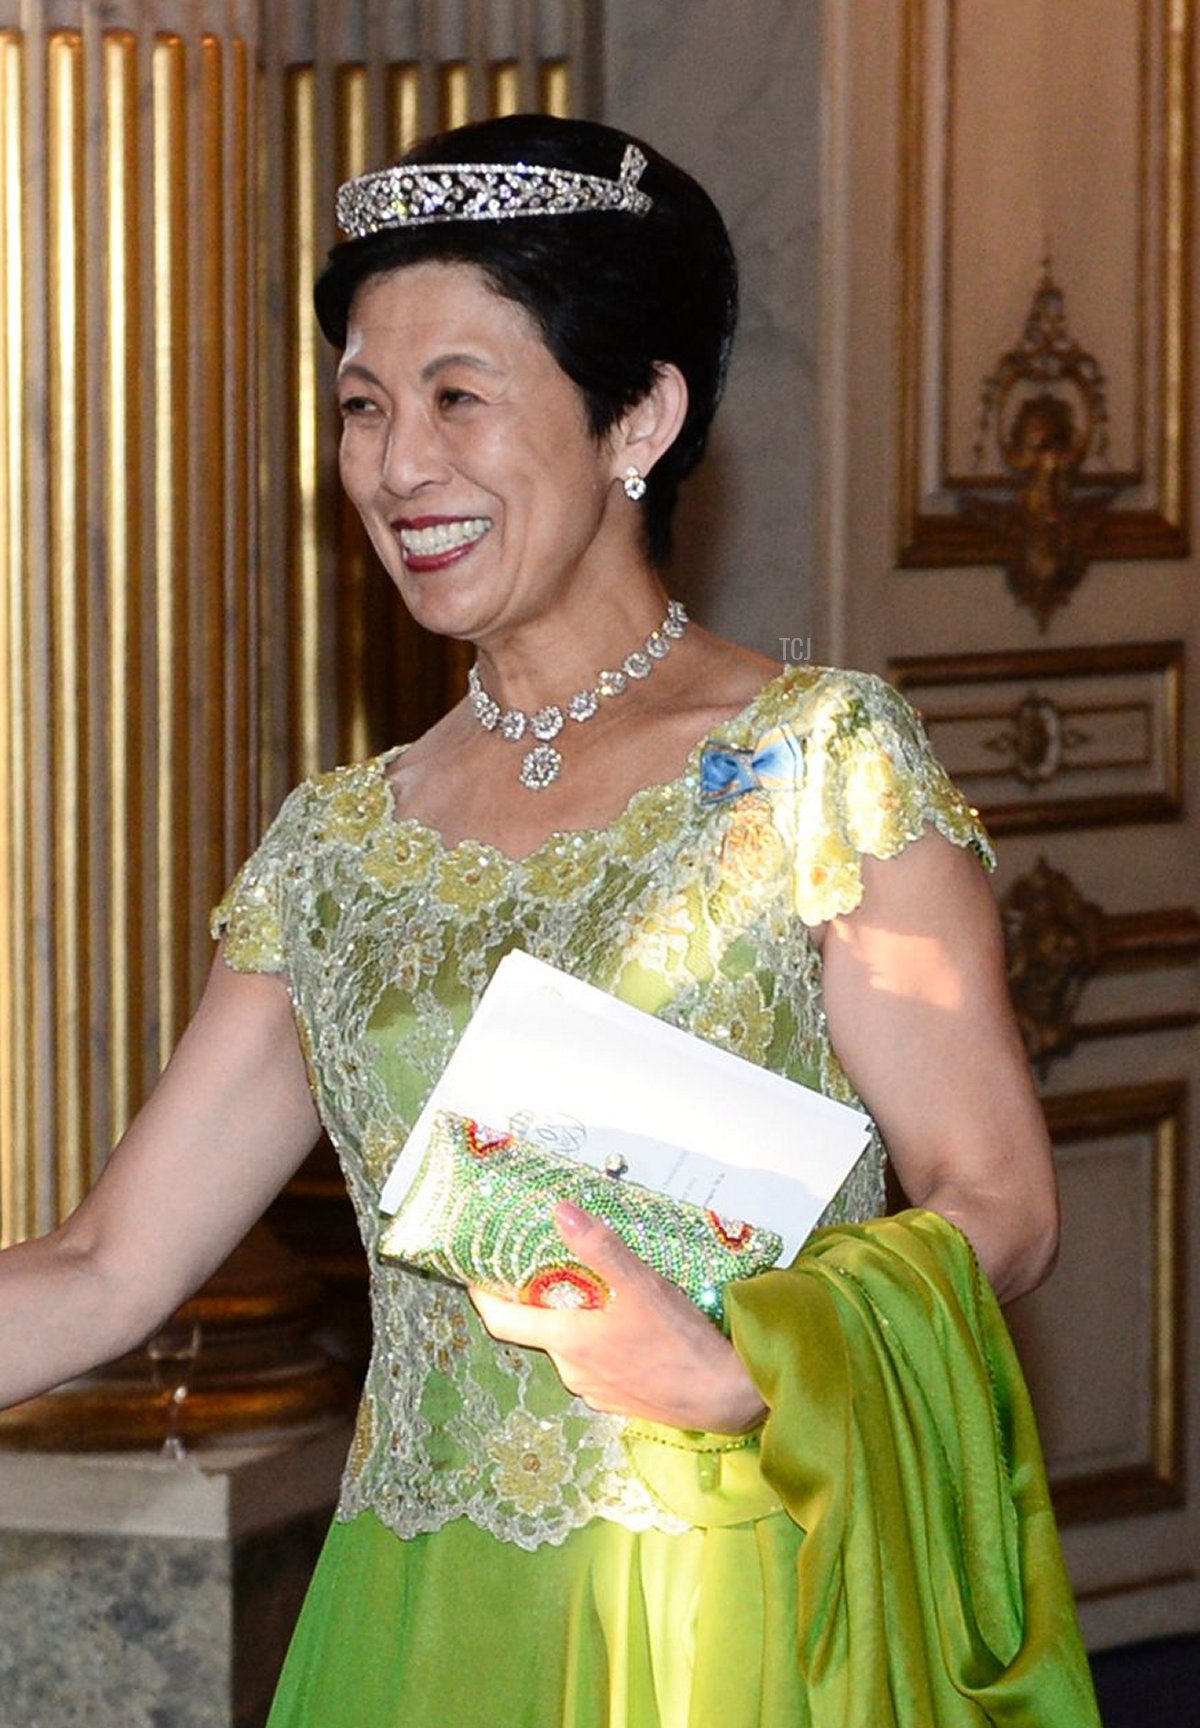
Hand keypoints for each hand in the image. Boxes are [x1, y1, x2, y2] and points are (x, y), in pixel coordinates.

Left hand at [469, 1201, 766, 1433]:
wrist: (726, 1397)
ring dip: (576, 1320)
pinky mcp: (619, 1399)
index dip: (482, 1296)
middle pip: (540, 1329)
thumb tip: (559, 1211)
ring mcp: (595, 1389)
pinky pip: (595, 1364)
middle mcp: (572, 1370)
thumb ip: (600, 1247)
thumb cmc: (680, 1342)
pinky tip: (628, 1325)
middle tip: (553, 1263)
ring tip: (599, 1289)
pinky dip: (599, 1342)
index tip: (476, 1272)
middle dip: (541, 1299)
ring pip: (570, 1347)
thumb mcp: (641, 1284)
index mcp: (568, 1340)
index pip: (502, 1320)